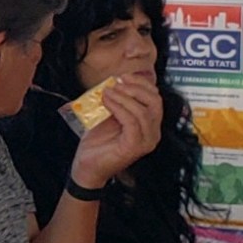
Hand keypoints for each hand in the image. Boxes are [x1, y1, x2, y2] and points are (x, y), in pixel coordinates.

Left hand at [70, 74, 161, 188]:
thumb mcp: (110, 115)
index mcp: (151, 124)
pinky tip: (106, 101)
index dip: (142, 83)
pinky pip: (131, 122)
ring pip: (143, 111)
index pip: (155, 97)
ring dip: (124, 97)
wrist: (87, 166)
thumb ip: (119, 101)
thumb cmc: (99, 142)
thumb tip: (117, 81)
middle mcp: (153, 133)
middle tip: (117, 82)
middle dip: (136, 88)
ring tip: (108, 91)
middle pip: (155, 102)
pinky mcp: (134, 147)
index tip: (124, 76)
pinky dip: (119, 108)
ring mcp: (146, 142)